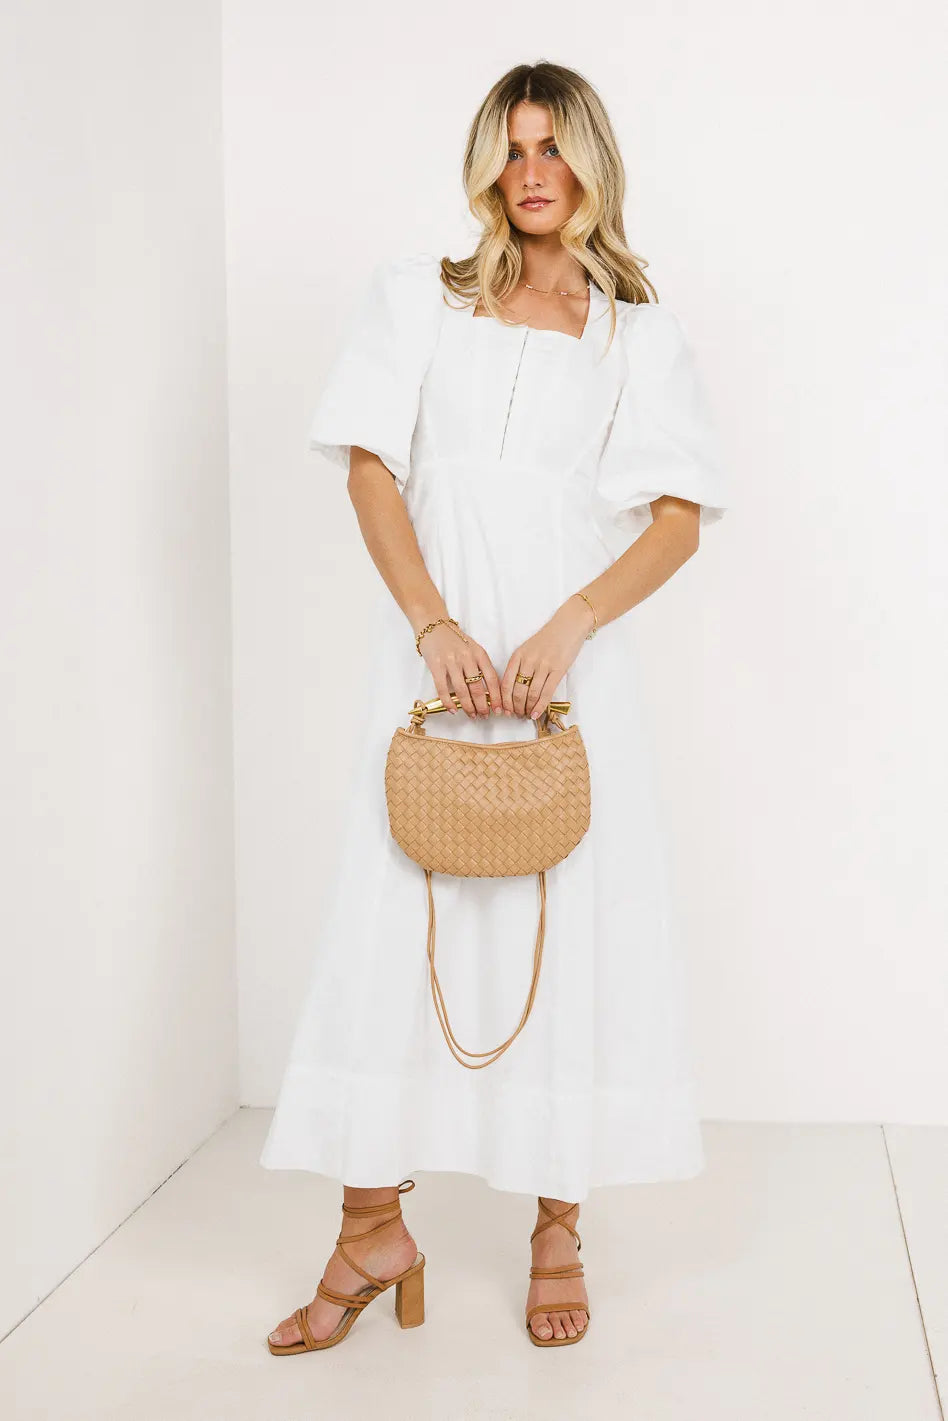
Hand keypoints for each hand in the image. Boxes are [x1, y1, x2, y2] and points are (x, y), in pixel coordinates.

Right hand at [417, 621, 503, 718]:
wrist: (434, 625)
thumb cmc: (455, 639)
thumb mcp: (473, 649)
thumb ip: (481, 666)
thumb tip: (489, 692)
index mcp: (479, 653)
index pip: (492, 679)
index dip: (496, 697)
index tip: (499, 709)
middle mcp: (467, 657)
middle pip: (478, 688)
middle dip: (482, 706)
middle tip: (484, 715)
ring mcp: (451, 661)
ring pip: (462, 690)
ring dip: (468, 706)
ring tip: (472, 715)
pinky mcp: (436, 665)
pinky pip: (442, 688)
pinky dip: (448, 702)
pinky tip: (453, 710)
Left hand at [500, 596, 594, 718]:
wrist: (568, 625)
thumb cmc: (547, 639)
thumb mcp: (527, 649)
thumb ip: (519, 666)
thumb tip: (513, 690)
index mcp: (518, 655)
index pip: (505, 683)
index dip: (503, 700)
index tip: (503, 710)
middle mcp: (528, 660)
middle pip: (517, 691)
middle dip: (515, 707)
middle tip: (516, 715)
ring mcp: (543, 665)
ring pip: (531, 694)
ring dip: (528, 708)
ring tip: (527, 715)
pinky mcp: (558, 670)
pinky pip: (546, 692)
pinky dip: (540, 706)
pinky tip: (536, 714)